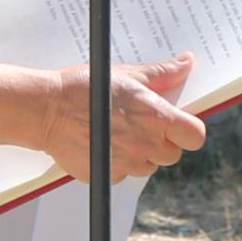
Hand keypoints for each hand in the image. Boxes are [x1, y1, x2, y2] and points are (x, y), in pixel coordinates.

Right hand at [37, 55, 205, 178]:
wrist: (46, 109)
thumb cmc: (84, 89)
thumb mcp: (127, 75)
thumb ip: (162, 73)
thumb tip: (185, 64)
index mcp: (155, 119)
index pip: (195, 136)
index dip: (188, 130)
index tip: (178, 123)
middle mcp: (144, 145)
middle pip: (172, 154)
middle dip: (162, 141)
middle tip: (142, 124)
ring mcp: (125, 164)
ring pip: (148, 167)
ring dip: (141, 154)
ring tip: (120, 132)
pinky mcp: (106, 176)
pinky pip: (122, 174)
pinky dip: (117, 163)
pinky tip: (103, 143)